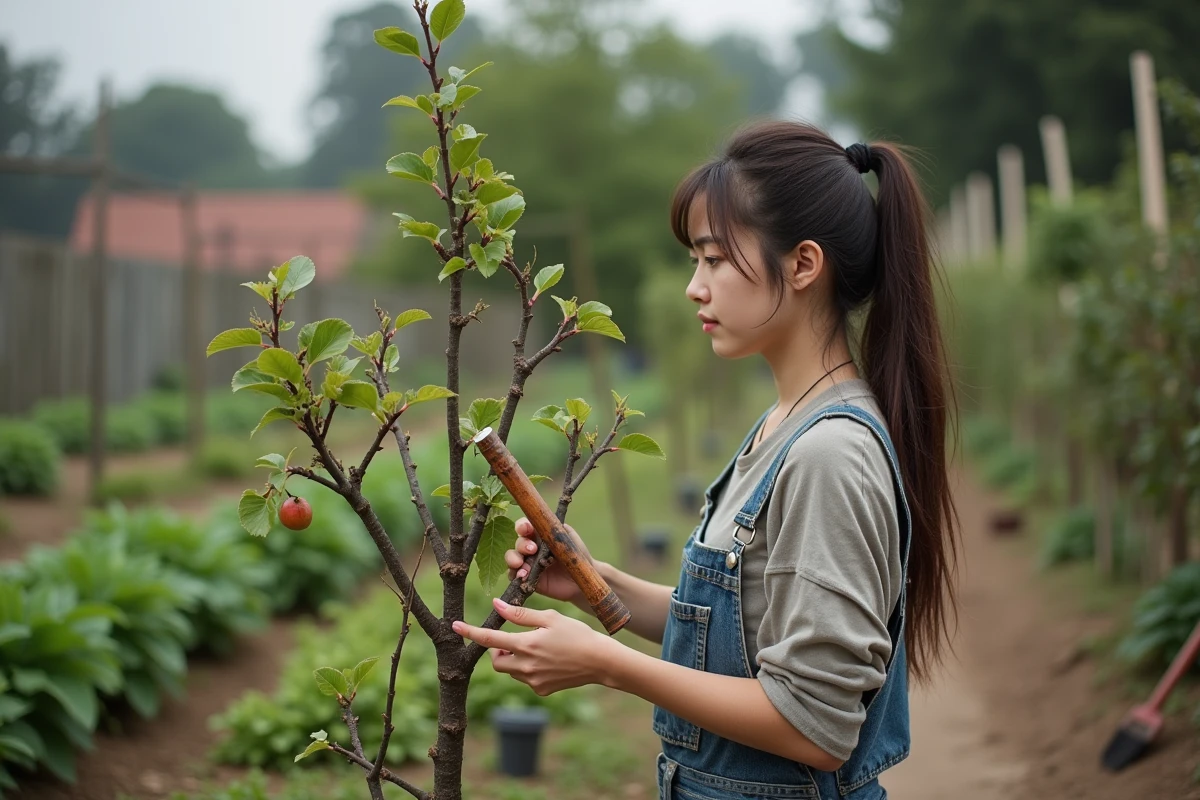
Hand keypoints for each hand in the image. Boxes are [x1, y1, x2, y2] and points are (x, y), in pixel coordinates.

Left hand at [452, 597, 612, 693]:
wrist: (600, 662)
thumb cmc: (577, 634)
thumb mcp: (550, 618)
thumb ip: (521, 614)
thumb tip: (496, 605)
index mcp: (527, 645)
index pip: (490, 640)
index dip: (470, 633)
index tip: (455, 627)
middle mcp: (527, 667)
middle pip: (496, 661)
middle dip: (497, 651)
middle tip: (511, 641)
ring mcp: (534, 682)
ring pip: (510, 671)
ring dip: (513, 659)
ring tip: (535, 647)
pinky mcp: (542, 690)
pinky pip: (525, 679)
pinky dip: (527, 669)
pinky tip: (547, 661)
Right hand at [504, 518, 594, 603]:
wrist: (581, 580)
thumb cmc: (577, 557)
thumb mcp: (570, 539)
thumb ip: (558, 529)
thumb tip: (545, 524)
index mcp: (540, 534)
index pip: (525, 526)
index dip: (522, 526)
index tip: (526, 529)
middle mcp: (531, 547)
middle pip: (518, 542)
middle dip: (522, 544)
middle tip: (532, 549)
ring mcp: (527, 563)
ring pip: (511, 557)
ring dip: (513, 559)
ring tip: (521, 565)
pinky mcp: (526, 578)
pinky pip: (513, 575)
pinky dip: (514, 574)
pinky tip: (522, 576)